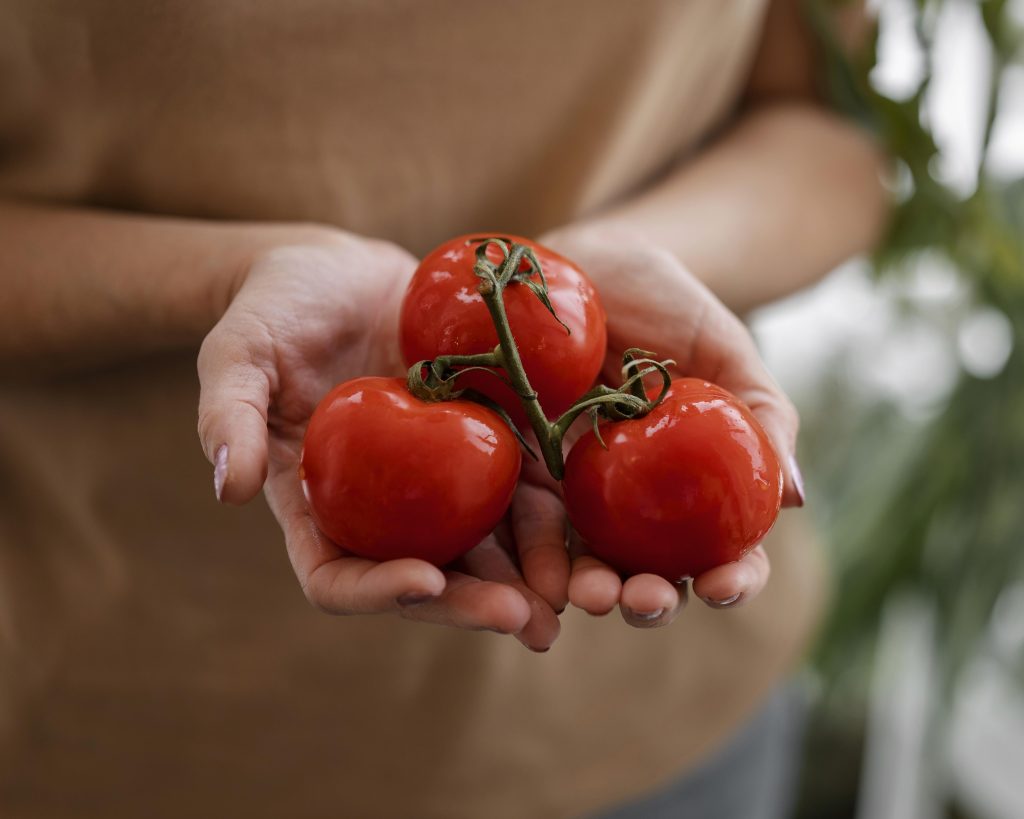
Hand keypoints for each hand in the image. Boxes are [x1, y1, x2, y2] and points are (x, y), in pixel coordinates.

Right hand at [196, 227, 558, 649]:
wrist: (347, 272)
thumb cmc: (278, 311)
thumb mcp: (238, 351)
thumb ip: (228, 413)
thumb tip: (229, 488)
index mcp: (317, 506)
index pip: (337, 576)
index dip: (377, 592)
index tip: (425, 580)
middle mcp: (383, 510)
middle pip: (427, 578)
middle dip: (474, 604)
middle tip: (525, 618)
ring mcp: (438, 484)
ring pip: (487, 548)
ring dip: (530, 578)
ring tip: (574, 598)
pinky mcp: (485, 444)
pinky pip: (524, 489)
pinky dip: (556, 517)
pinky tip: (594, 531)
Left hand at [526, 224, 803, 627]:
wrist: (586, 261)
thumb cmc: (667, 304)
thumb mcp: (724, 350)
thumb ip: (762, 416)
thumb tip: (794, 499)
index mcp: (696, 485)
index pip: (723, 549)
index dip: (733, 578)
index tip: (725, 585)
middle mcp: (637, 501)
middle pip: (649, 571)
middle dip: (651, 599)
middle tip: (646, 600)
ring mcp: (574, 489)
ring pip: (583, 560)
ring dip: (589, 589)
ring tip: (590, 596)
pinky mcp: (518, 469)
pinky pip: (521, 523)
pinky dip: (528, 558)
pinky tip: (533, 578)